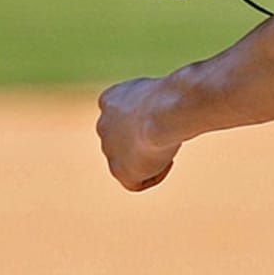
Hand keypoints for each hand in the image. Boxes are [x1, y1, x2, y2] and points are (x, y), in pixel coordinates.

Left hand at [96, 77, 181, 191]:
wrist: (163, 111)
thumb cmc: (169, 96)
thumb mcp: (159, 93)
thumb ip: (154, 104)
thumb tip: (164, 115)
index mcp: (109, 100)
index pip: (121, 117)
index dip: (142, 122)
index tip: (161, 121)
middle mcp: (103, 125)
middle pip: (122, 141)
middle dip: (141, 143)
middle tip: (164, 139)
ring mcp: (109, 149)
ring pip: (128, 162)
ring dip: (148, 160)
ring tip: (169, 147)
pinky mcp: (118, 170)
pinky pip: (136, 182)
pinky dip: (156, 175)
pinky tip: (170, 161)